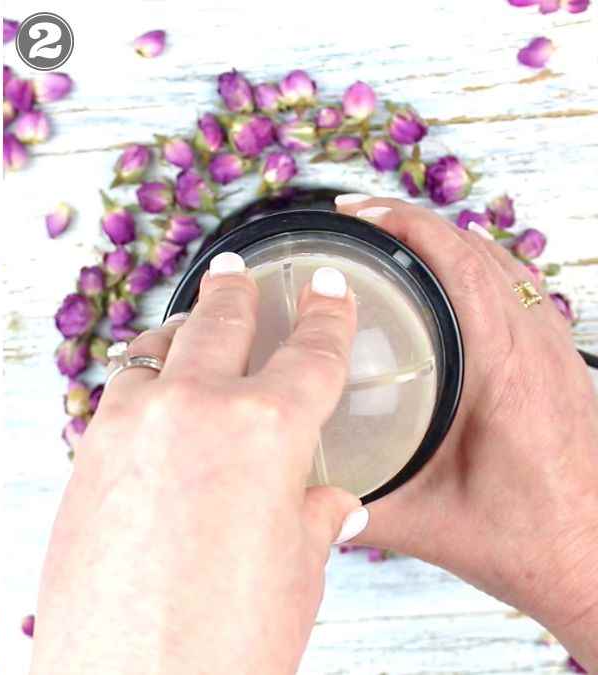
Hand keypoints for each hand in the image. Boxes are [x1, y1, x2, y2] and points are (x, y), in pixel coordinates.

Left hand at [31, 253, 364, 673]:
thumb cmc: (220, 644)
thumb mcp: (294, 577)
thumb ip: (311, 520)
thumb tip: (330, 502)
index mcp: (266, 429)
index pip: (312, 352)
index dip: (329, 315)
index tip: (330, 288)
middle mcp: (193, 407)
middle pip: (220, 322)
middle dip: (239, 292)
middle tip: (242, 273)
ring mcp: (129, 424)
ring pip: (157, 348)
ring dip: (179, 330)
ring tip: (190, 323)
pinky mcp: (85, 452)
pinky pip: (118, 393)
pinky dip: (140, 380)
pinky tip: (149, 392)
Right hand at [335, 195, 597, 668]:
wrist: (593, 564)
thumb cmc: (526, 544)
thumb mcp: (420, 523)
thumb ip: (349, 498)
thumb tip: (284, 477)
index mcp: (505, 370)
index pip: (458, 264)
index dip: (404, 225)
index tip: (355, 212)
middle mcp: (538, 348)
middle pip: (478, 250)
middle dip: (413, 223)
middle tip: (355, 219)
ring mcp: (555, 353)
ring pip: (503, 265)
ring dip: (447, 242)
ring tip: (391, 240)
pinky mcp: (560, 366)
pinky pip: (518, 291)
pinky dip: (476, 269)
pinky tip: (442, 285)